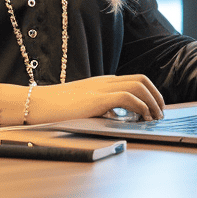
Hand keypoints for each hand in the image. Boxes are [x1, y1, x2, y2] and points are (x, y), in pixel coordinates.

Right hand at [0, 74, 163, 128]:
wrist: (36, 105)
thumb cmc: (55, 109)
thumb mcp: (82, 107)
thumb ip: (98, 108)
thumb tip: (115, 118)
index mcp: (101, 83)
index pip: (133, 80)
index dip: (149, 93)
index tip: (154, 108)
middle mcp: (104, 81)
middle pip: (141, 79)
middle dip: (156, 96)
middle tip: (160, 113)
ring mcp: (102, 88)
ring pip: (139, 85)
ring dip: (152, 101)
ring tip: (154, 117)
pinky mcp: (98, 98)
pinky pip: (129, 96)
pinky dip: (141, 106)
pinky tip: (142, 117)